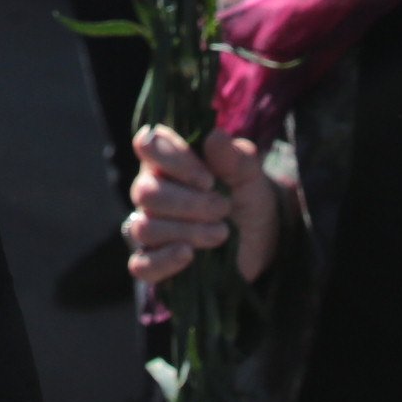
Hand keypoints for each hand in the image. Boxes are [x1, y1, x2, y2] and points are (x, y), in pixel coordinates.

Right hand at [127, 123, 278, 286]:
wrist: (259, 241)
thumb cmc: (247, 198)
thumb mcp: (250, 177)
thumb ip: (236, 157)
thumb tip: (216, 137)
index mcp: (168, 160)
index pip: (147, 145)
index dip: (174, 160)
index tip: (208, 179)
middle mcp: (151, 190)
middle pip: (146, 192)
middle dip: (188, 203)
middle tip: (223, 209)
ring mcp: (150, 227)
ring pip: (144, 228)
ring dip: (186, 231)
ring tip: (221, 233)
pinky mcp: (155, 262)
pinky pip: (141, 265)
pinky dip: (163, 261)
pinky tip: (189, 255)